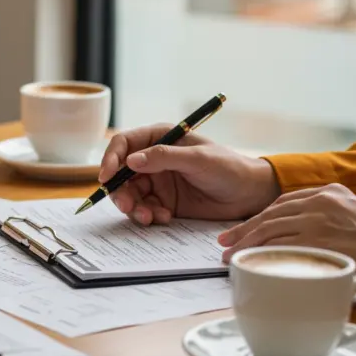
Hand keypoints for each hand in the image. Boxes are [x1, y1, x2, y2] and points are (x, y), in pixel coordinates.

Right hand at [100, 123, 280, 224]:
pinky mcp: (163, 201)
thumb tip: (130, 161)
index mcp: (159, 138)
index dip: (111, 159)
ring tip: (149, 217)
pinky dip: (148, 215)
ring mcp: (157, 181)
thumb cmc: (229, 168)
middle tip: (128, 206)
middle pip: (121, 173)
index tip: (106, 177)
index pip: (124, 144)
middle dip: (120, 191)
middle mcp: (153, 159)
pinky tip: (163, 218)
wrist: (250, 194)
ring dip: (134, 207)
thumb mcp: (198, 159)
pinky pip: (144, 209)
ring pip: (130, 194)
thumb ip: (164, 157)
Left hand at [218, 184, 355, 276]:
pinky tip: (251, 263)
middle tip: (225, 243)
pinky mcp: (318, 242)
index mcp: (330, 192)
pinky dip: (262, 256)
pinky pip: (281, 248)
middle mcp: (321, 202)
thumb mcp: (355, 214)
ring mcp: (318, 221)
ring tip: (232, 257)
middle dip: (243, 231)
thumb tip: (294, 231)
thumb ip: (326, 215)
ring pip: (270, 231)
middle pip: (270, 215)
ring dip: (246, 245)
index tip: (241, 229)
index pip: (282, 203)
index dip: (258, 218)